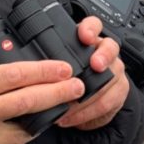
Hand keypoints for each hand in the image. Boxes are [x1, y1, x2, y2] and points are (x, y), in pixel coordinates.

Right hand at [0, 60, 82, 143]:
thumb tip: (26, 74)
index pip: (12, 75)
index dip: (43, 71)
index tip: (63, 68)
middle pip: (24, 101)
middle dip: (56, 93)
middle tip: (76, 87)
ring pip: (22, 130)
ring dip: (42, 120)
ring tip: (55, 110)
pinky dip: (21, 140)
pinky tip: (24, 131)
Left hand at [56, 16, 129, 130]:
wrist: (88, 101)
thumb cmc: (69, 80)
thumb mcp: (59, 67)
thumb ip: (49, 61)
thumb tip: (24, 63)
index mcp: (89, 42)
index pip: (94, 26)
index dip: (91, 28)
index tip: (85, 36)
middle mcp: (105, 53)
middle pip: (110, 48)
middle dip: (103, 56)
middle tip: (95, 65)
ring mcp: (114, 72)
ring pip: (111, 78)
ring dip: (90, 94)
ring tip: (68, 105)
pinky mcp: (118, 93)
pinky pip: (108, 102)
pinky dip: (87, 113)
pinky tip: (71, 117)